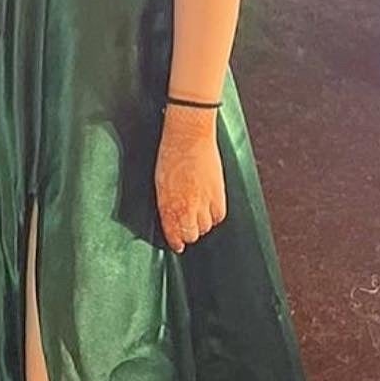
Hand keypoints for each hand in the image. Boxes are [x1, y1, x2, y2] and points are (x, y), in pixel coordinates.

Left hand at [155, 106, 227, 253]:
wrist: (188, 136)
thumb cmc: (170, 154)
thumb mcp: (160, 182)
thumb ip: (166, 203)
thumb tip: (170, 218)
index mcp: (167, 204)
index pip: (174, 234)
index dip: (176, 241)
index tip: (177, 244)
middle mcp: (185, 207)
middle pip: (191, 235)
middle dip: (189, 232)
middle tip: (188, 225)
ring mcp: (203, 201)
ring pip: (206, 227)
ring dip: (202, 222)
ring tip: (199, 211)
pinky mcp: (218, 194)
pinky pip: (219, 216)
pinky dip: (215, 214)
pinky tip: (210, 206)